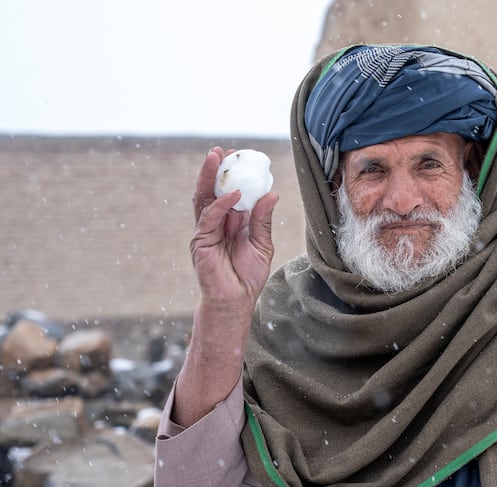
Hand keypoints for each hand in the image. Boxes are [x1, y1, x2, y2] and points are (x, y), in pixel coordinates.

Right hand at [190, 146, 278, 310]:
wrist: (236, 301)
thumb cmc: (248, 275)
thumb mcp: (262, 243)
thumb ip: (262, 219)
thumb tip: (272, 193)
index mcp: (231, 222)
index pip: (229, 192)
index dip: (232, 175)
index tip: (240, 157)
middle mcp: (216, 223)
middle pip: (211, 191)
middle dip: (215, 170)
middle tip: (223, 151)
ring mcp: (206, 231)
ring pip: (204, 198)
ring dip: (208, 177)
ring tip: (216, 158)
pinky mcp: (200, 241)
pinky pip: (209, 217)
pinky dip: (220, 203)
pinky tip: (232, 193)